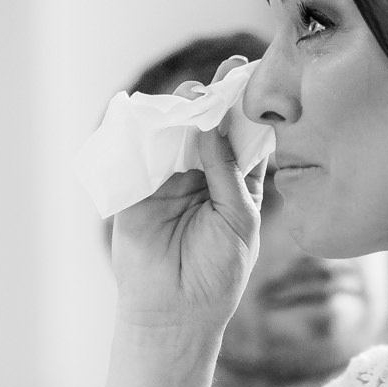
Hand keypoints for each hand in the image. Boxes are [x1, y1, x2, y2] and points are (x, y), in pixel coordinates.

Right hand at [109, 57, 264, 340]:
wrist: (174, 313)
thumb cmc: (217, 274)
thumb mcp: (240, 222)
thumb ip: (228, 175)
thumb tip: (210, 131)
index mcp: (233, 182)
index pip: (241, 137)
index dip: (245, 107)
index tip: (251, 77)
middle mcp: (200, 175)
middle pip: (206, 126)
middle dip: (215, 98)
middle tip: (225, 73)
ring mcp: (166, 179)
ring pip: (172, 133)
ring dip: (182, 110)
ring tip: (192, 96)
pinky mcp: (136, 188)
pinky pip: (137, 153)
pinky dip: (143, 130)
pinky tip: (156, 114)